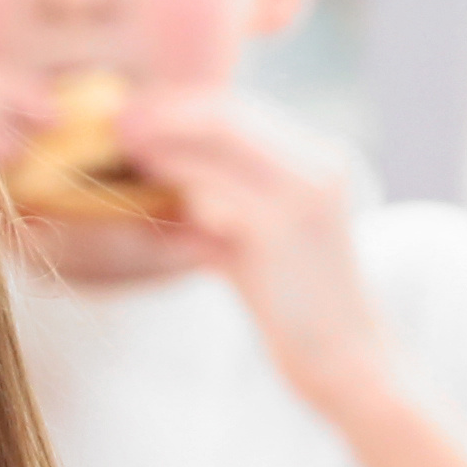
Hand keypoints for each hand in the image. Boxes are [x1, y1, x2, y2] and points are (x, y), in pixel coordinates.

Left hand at [107, 89, 385, 408]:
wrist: (348, 360)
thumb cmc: (297, 306)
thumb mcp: (258, 244)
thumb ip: (221, 206)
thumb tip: (159, 178)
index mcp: (319, 160)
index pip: (242, 111)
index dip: (183, 107)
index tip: (137, 111)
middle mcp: (318, 166)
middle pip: (229, 116)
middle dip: (167, 115)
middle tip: (118, 123)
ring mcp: (302, 196)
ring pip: (220, 145)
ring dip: (166, 144)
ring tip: (124, 147)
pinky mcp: (279, 232)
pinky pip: (216, 194)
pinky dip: (178, 188)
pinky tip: (150, 198)